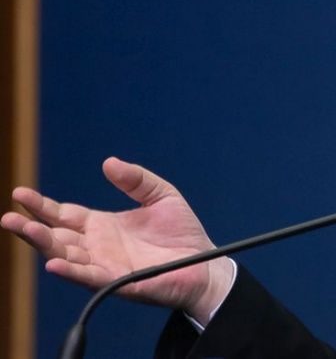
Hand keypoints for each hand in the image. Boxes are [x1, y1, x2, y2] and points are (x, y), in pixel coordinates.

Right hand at [1, 157, 234, 323]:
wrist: (206, 264)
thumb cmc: (182, 233)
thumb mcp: (162, 195)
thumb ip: (136, 179)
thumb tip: (109, 162)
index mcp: (102, 226)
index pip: (63, 215)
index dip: (42, 205)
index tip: (20, 193)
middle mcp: (97, 246)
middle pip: (55, 236)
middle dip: (31, 227)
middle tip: (8, 216)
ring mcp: (105, 265)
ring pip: (65, 256)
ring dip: (43, 245)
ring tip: (23, 230)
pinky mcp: (118, 281)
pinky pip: (89, 277)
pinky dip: (71, 271)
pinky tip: (54, 263)